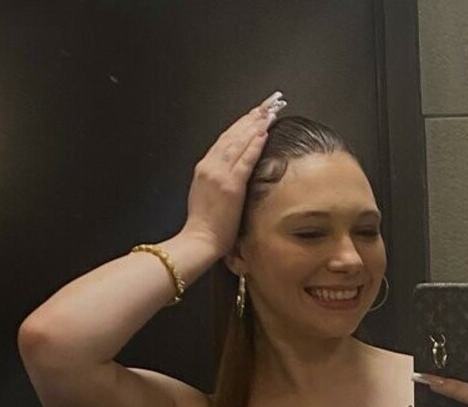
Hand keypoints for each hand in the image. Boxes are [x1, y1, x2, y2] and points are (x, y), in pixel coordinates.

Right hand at [180, 95, 283, 257]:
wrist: (198, 241)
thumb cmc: (203, 226)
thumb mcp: (203, 195)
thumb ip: (215, 179)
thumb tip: (230, 171)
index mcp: (203, 169)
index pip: (223, 140)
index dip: (240, 125)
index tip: (253, 114)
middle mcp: (210, 167)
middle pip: (232, 136)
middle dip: (251, 118)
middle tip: (267, 104)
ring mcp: (220, 175)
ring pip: (239, 143)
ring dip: (256, 125)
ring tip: (270, 112)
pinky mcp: (231, 185)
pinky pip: (245, 159)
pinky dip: (255, 144)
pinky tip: (264, 132)